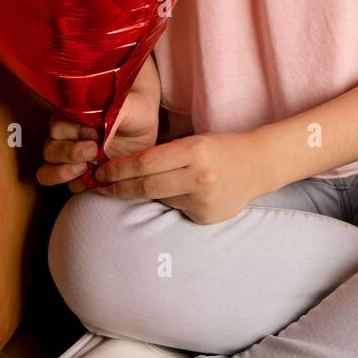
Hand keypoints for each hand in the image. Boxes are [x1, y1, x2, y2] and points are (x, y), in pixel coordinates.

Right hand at [37, 81, 160, 193]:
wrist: (144, 124)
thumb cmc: (132, 109)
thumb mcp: (125, 107)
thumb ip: (110, 116)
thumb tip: (98, 136)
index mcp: (69, 116)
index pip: (58, 129)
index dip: (77, 134)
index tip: (98, 134)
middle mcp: (65, 138)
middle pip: (50, 152)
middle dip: (70, 154)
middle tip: (93, 151)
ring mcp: (71, 159)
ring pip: (48, 172)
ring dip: (65, 173)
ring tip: (88, 168)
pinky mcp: (84, 174)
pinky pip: (70, 186)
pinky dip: (80, 185)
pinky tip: (96, 179)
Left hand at [90, 130, 265, 223]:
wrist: (258, 165)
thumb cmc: (221, 148)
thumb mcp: (194, 141)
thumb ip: (164, 154)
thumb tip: (123, 167)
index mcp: (194, 150)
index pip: (145, 162)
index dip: (118, 169)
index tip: (100, 172)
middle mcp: (199, 176)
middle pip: (145, 186)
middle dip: (117, 187)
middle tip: (99, 186)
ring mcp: (203, 200)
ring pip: (160, 198)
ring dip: (147, 192)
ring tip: (146, 184)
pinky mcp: (206, 216)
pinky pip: (177, 209)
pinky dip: (173, 200)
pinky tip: (185, 192)